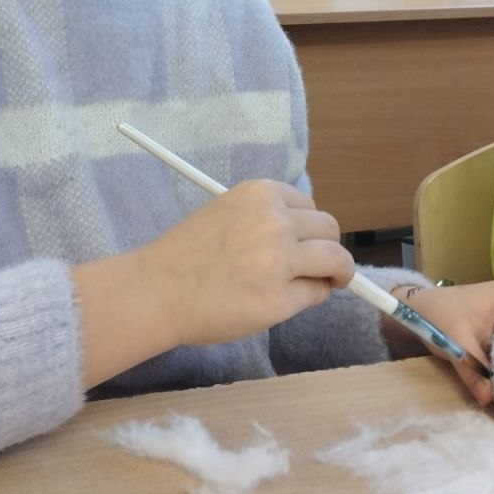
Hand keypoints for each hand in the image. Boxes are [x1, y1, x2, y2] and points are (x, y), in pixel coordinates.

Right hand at [72, 180, 352, 389]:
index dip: (308, 227)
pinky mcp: (280, 300)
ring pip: (336, 260)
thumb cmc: (185, 255)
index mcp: (259, 194)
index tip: (303, 242)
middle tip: (319, 265)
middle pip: (329, 230)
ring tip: (327, 281)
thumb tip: (304, 234)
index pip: (308, 206)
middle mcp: (275, 222)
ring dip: (336, 272)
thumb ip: (263, 216)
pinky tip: (290, 299)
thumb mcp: (225, 212)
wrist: (156, 291)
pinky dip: (312, 296)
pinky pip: (317, 293)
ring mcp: (280, 261)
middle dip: (326, 247)